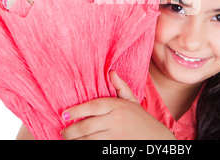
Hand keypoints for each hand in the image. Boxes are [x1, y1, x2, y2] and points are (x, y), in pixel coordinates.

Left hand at [60, 71, 175, 139]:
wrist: (156, 139)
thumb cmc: (141, 119)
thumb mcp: (132, 101)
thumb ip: (120, 87)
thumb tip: (111, 72)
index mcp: (117, 106)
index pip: (92, 106)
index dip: (76, 110)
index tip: (64, 114)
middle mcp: (115, 120)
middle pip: (86, 126)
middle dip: (71, 131)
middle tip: (63, 132)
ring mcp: (115, 136)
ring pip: (89, 139)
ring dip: (76, 141)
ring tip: (68, 139)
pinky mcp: (115, 147)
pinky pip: (95, 147)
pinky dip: (86, 146)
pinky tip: (80, 145)